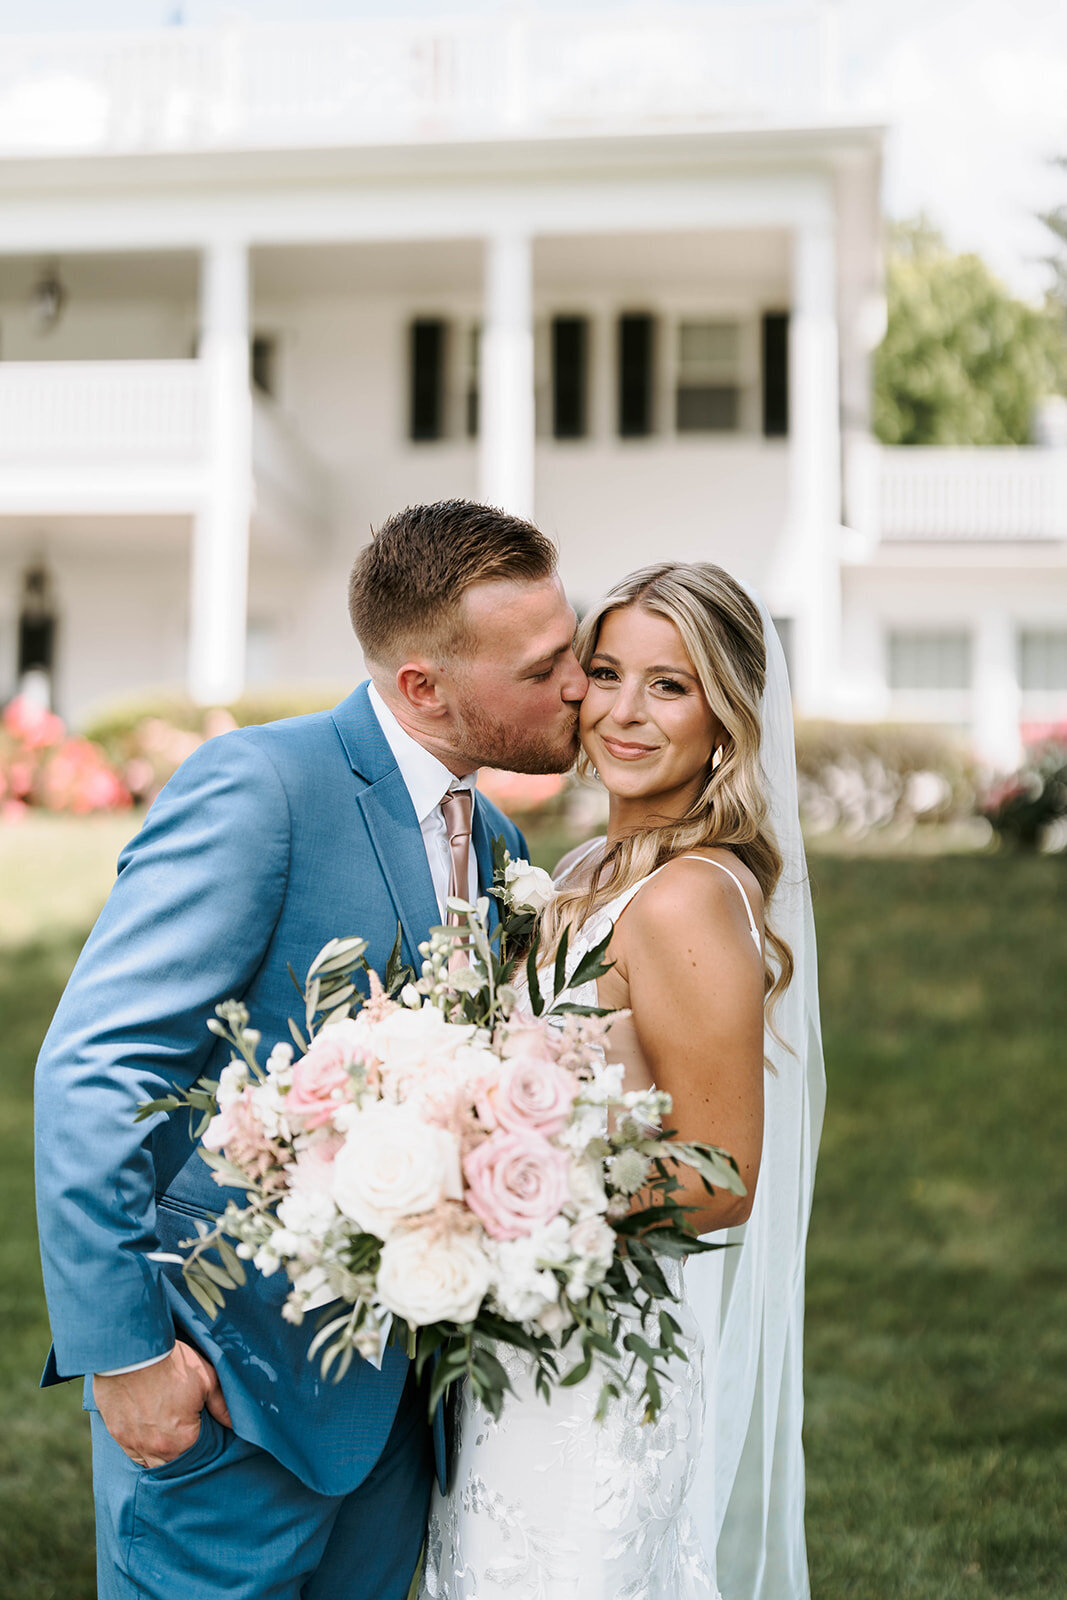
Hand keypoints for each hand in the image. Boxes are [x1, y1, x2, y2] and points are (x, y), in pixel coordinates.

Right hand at [93, 1342, 232, 1467]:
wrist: (133, 1351)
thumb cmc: (171, 1364)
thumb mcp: (206, 1379)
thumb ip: (222, 1406)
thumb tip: (235, 1424)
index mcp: (182, 1440)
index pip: (198, 1458)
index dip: (203, 1447)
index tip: (204, 1432)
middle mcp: (157, 1449)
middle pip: (174, 1465)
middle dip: (182, 1454)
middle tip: (187, 1436)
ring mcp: (134, 1444)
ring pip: (151, 1463)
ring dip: (161, 1455)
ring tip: (169, 1438)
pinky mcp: (118, 1435)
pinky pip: (133, 1454)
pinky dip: (142, 1449)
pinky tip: (150, 1437)